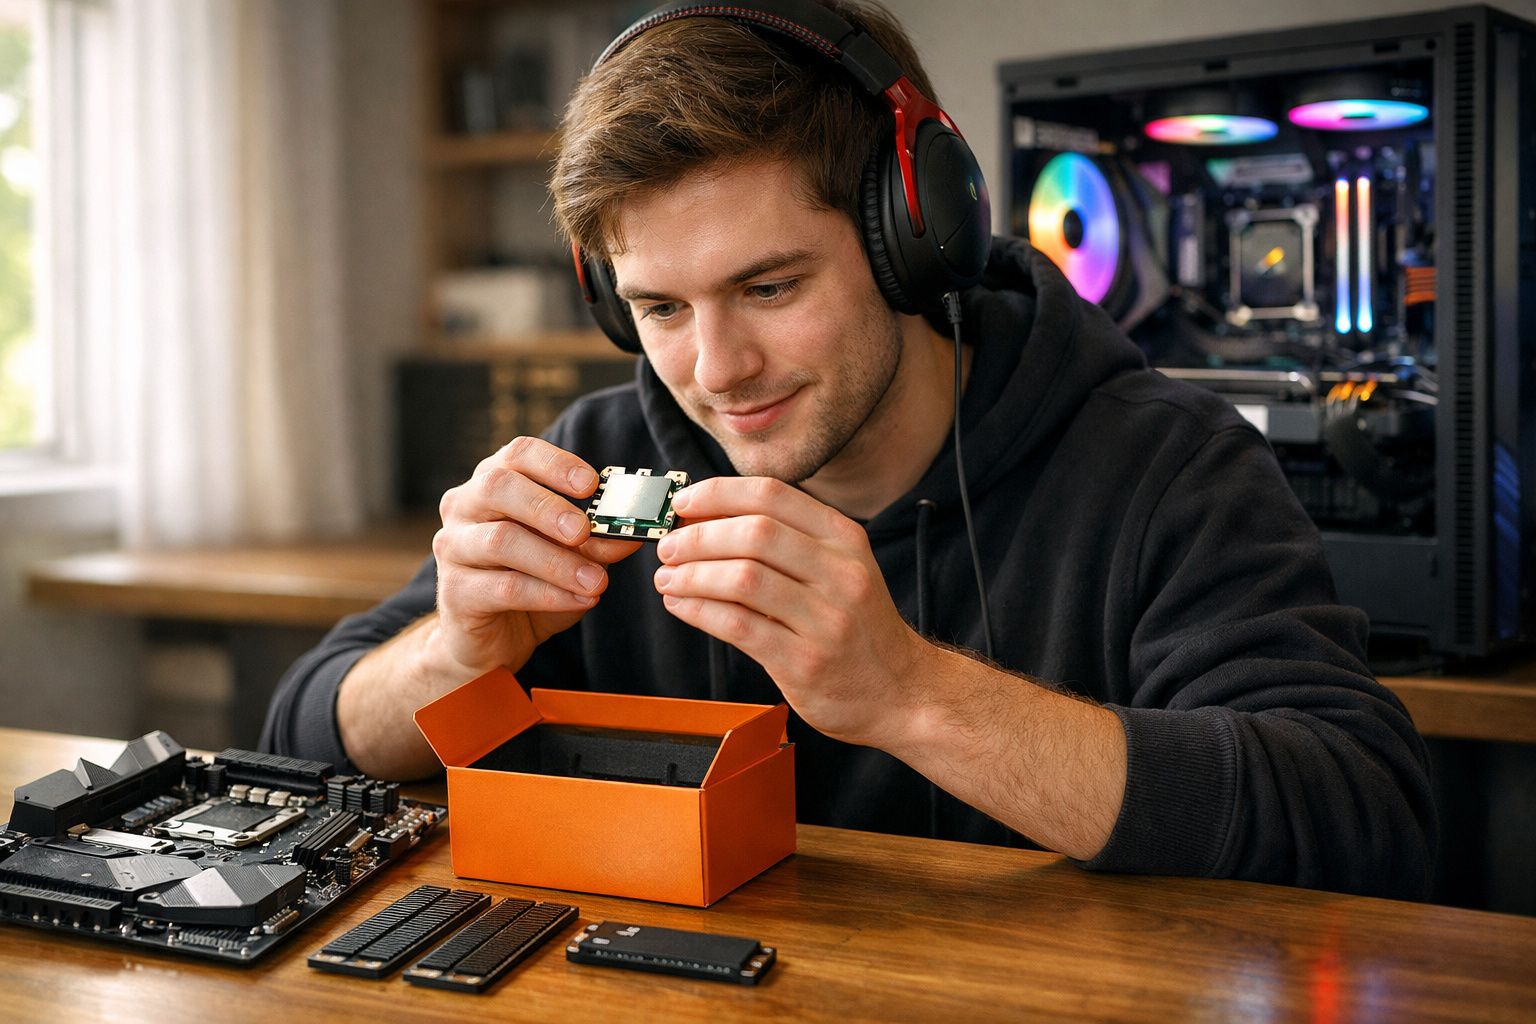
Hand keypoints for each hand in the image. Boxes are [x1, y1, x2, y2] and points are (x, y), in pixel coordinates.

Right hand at [432, 437, 641, 674]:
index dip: (555, 464)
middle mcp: (465, 506)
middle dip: (547, 507)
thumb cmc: (531, 583)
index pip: (517, 453)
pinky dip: (549, 594)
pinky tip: (580, 600)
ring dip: (556, 561)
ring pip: (500, 541)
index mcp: (494, 483)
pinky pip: (503, 587)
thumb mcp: (573, 558)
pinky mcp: (454, 591)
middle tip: (583, 531)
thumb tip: (628, 534)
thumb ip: (596, 542)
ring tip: (596, 581)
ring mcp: (452, 547)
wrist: (494, 638)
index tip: (591, 483)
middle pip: (498, 487)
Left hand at [653, 477, 930, 747]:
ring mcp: (825, 619)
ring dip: (691, 574)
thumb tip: (707, 520)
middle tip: (668, 547)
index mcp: (844, 539)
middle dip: (697, 536)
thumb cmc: (859, 629)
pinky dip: (698, 610)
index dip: (717, 494)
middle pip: (753, 533)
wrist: (902, 693)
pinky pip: (737, 625)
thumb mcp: (841, 569)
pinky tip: (681, 605)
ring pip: (742, 578)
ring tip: (668, 578)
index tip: (683, 502)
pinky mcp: (804, 661)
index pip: (772, 495)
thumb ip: (786, 544)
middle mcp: (840, 573)